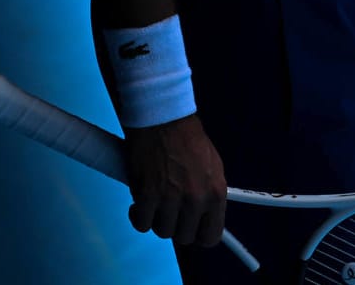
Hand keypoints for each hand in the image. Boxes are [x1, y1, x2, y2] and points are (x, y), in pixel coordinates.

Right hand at [123, 113, 227, 246]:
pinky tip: (139, 202)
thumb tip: (203, 214)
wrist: (163, 119)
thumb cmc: (187, 139)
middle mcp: (196, 199)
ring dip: (156, 220)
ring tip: (155, 202)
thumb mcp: (211, 167)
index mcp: (216, 193)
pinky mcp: (147, 196)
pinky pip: (142, 223)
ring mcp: (171, 199)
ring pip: (162, 232)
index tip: (190, 230)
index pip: (211, 235)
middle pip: (184, 237)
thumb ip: (208, 193)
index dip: (198, 236)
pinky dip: (138, 216)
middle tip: (168, 210)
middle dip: (175, 226)